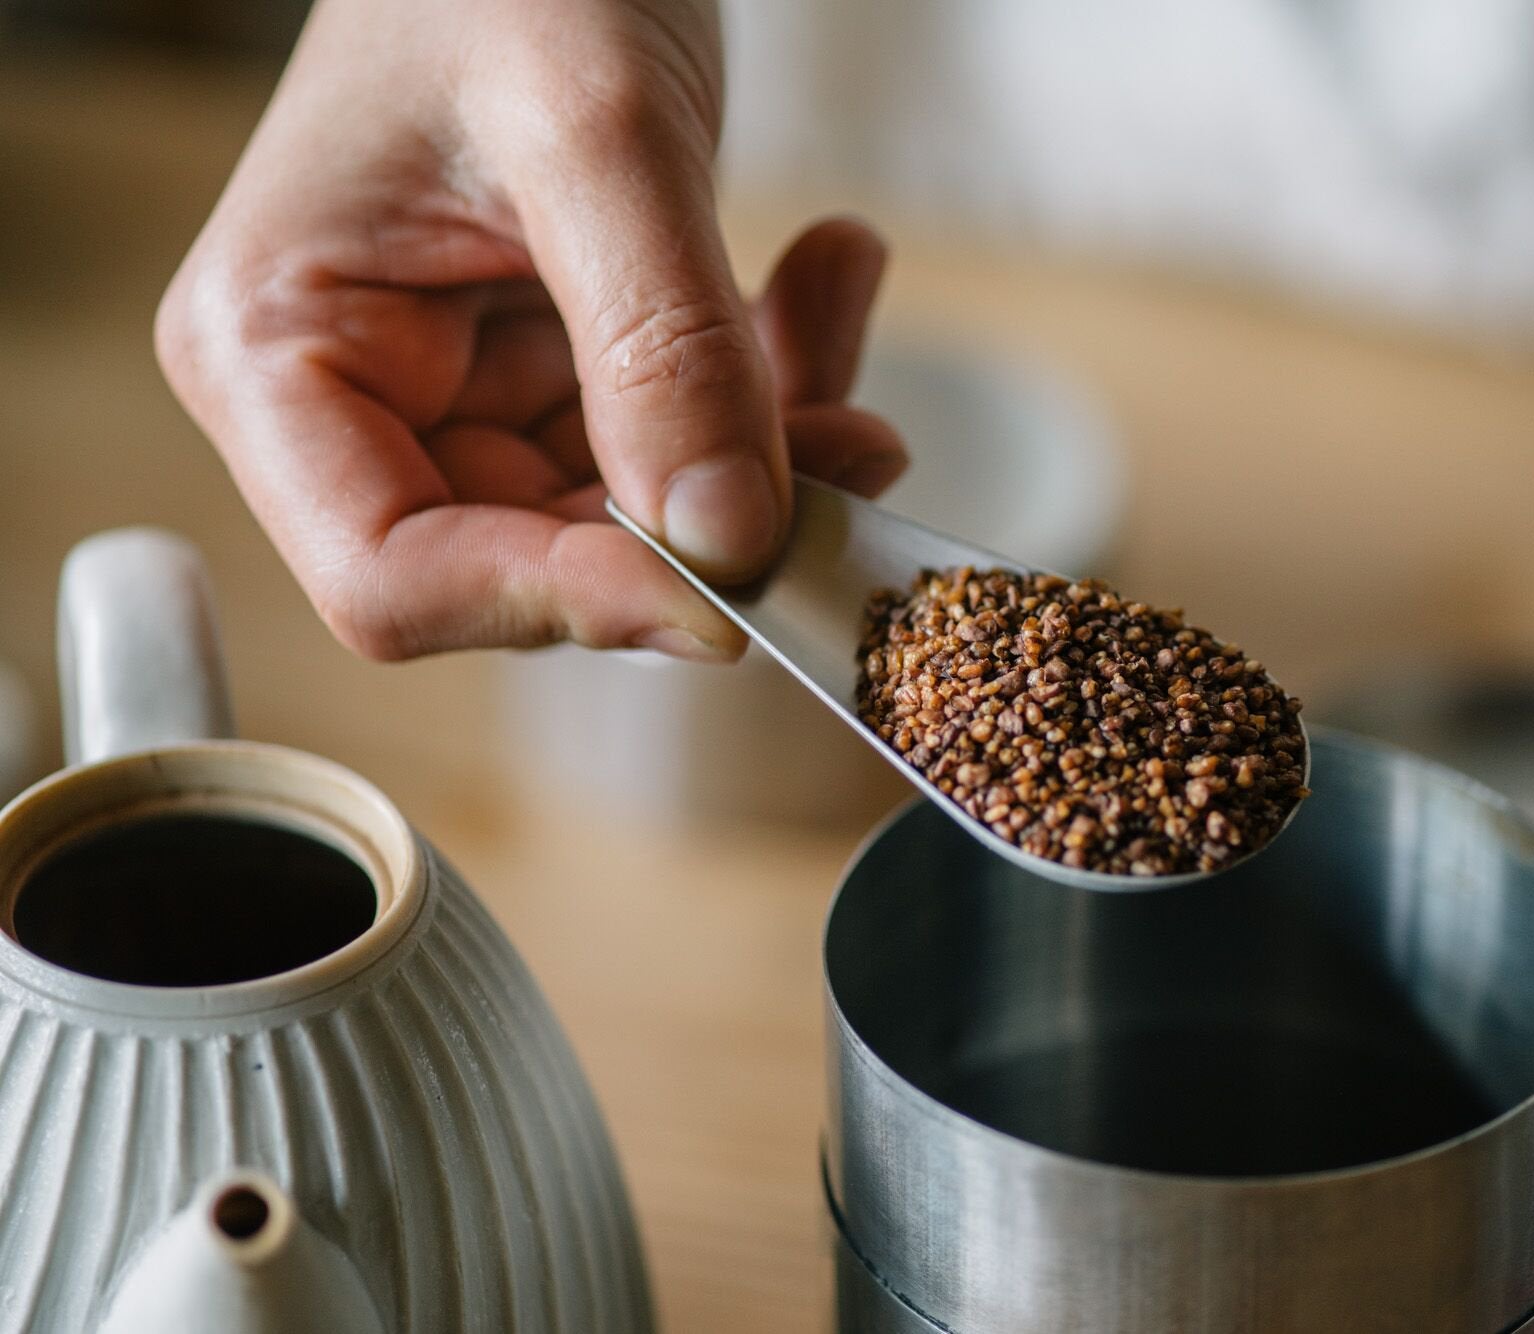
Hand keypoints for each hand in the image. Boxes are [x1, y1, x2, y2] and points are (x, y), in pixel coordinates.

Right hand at [156, 0, 903, 661]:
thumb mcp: (595, 130)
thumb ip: (663, 342)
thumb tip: (728, 539)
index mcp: (277, 352)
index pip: (394, 578)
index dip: (564, 603)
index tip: (730, 584)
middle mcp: (360, 399)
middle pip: (538, 563)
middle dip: (709, 525)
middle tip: (856, 448)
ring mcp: (466, 390)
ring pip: (640, 518)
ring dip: (774, 449)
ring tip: (838, 302)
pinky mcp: (564, 369)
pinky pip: (684, 440)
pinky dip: (778, 382)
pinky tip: (830, 271)